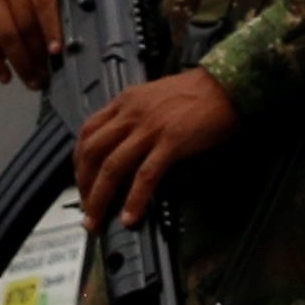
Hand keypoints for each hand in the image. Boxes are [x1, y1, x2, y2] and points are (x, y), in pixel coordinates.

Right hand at [0, 0, 62, 90]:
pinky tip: (4, 76)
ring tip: (33, 80)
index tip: (57, 52)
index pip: (43, 1)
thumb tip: (69, 39)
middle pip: (24, 23)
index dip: (51, 29)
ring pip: (4, 35)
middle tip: (48, 75)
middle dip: (37, 54)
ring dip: (20, 63)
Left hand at [73, 68, 237, 233]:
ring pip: (112, 167)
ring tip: (97, 220)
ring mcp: (150, 128)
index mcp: (125, 102)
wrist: (226, 84)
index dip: (78, 161)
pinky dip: (135, 199)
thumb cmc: (196, 92)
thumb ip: (134, 117)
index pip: (87, 132)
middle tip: (85, 207)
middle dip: (83, 185)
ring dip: (100, 198)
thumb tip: (122, 146)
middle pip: (92, 152)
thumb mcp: (153, 98)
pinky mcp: (171, 141)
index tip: (80, 181)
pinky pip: (145, 175)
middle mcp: (131, 113)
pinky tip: (130, 216)